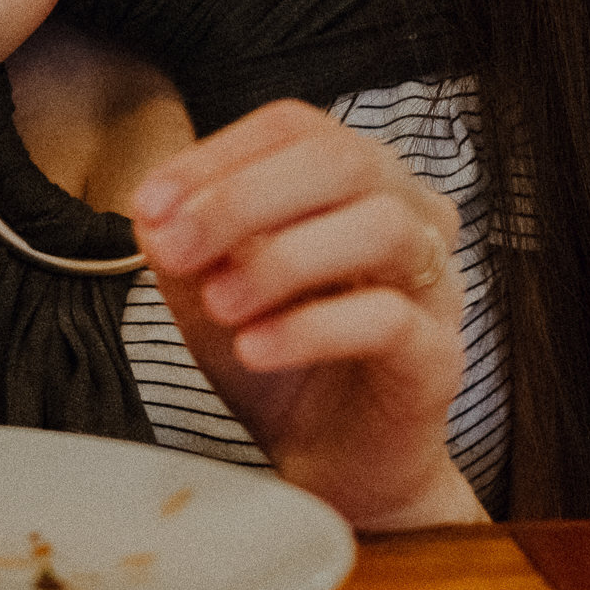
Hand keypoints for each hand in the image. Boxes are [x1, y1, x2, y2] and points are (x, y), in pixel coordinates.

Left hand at [130, 100, 484, 530]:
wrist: (331, 462)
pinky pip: (388, 319)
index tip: (150, 203)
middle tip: (176, 248)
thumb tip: (155, 210)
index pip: (294, 128)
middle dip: (244, 199)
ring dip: (282, 259)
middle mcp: (408, 212)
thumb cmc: (281, 355)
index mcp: (354, 178)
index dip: (218, 156)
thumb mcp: (208, 289)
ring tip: (219, 304)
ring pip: (380, 227)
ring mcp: (434, 282)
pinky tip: (255, 347)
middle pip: (343, 160)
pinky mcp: (439, 355)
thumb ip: (182, 243)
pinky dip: (310, 328)